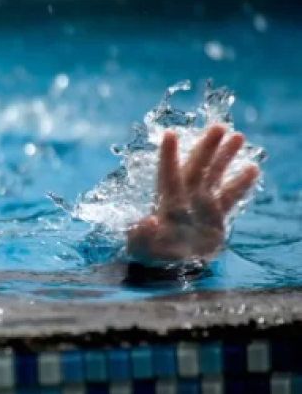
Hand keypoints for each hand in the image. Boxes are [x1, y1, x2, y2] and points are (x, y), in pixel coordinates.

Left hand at [126, 125, 259, 263]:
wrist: (168, 267)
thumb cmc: (148, 254)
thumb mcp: (139, 247)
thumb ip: (140, 235)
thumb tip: (149, 222)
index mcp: (165, 201)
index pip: (167, 173)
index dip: (168, 155)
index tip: (170, 133)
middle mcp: (184, 197)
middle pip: (195, 167)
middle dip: (206, 147)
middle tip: (219, 126)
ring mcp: (201, 204)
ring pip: (214, 175)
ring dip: (225, 156)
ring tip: (238, 136)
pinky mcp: (216, 216)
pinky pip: (230, 197)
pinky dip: (241, 183)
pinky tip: (252, 168)